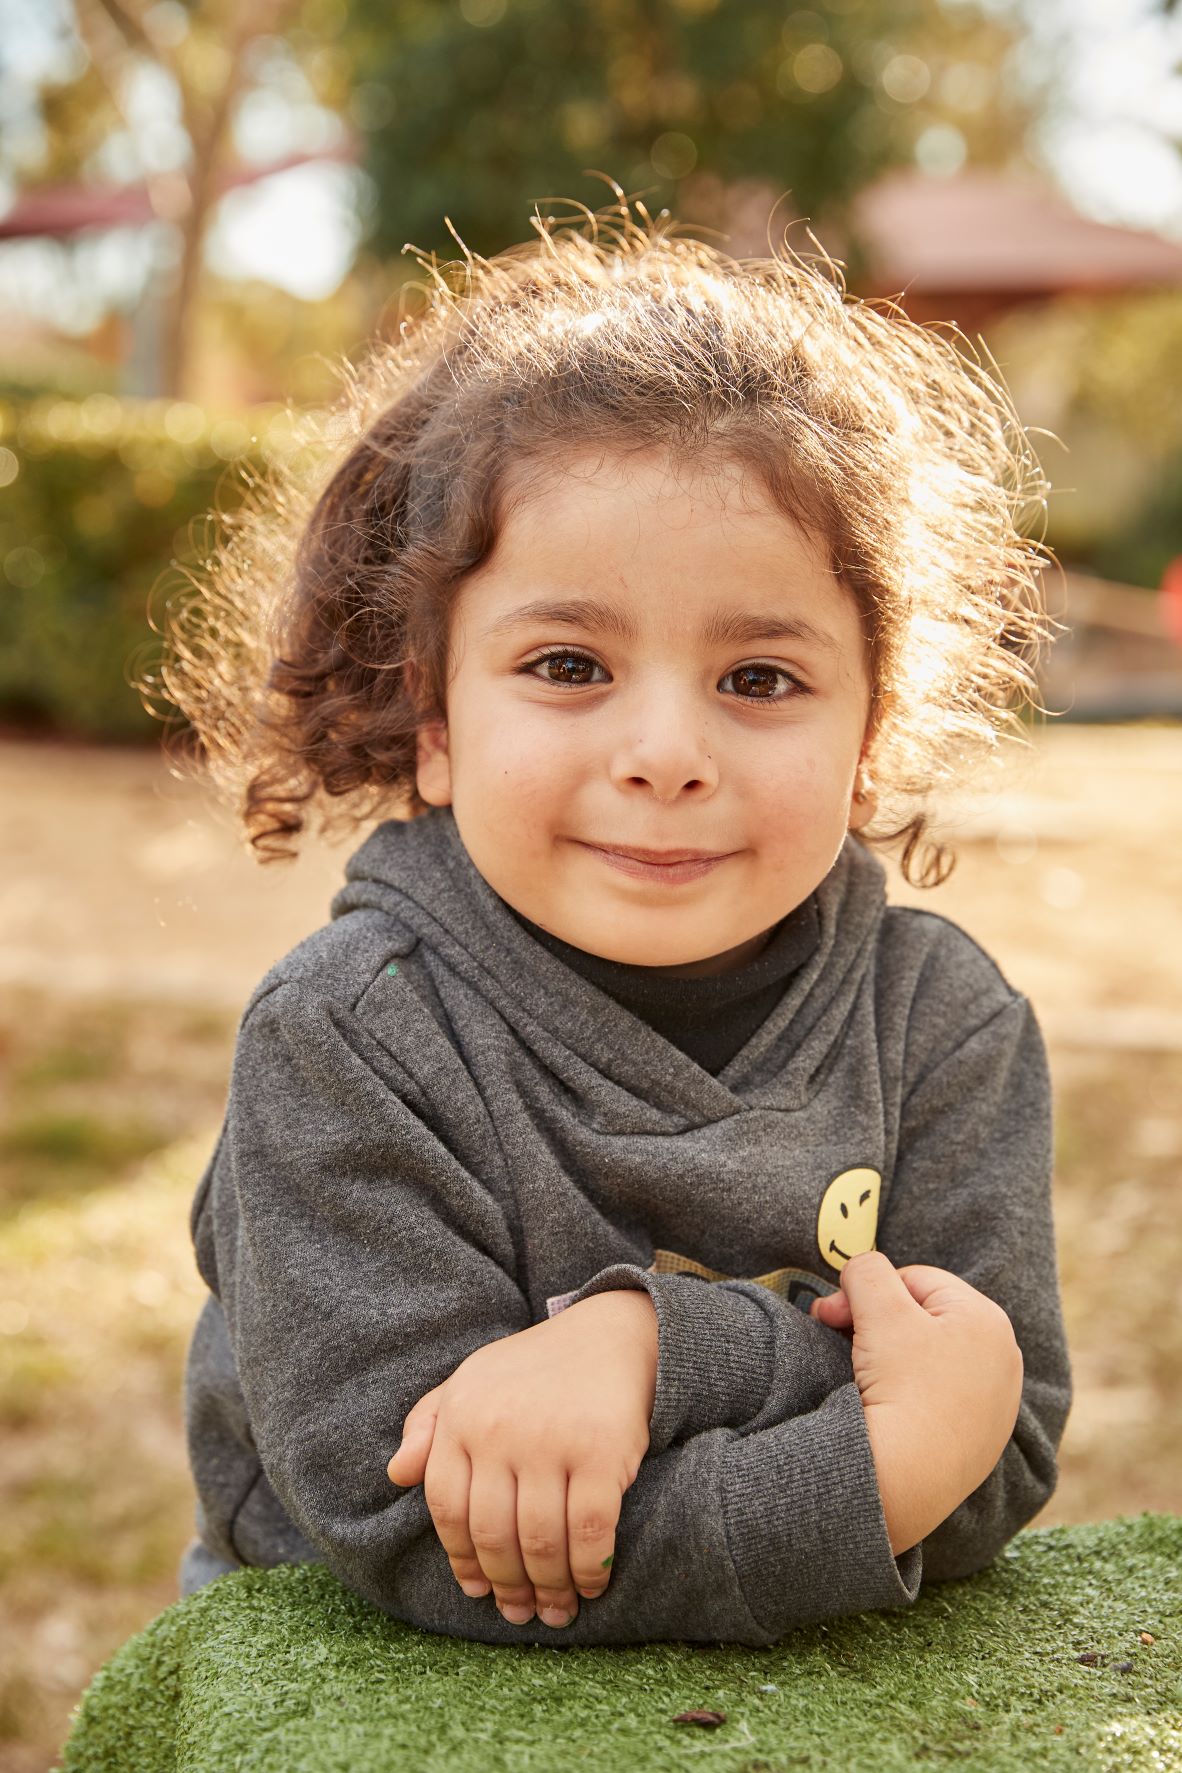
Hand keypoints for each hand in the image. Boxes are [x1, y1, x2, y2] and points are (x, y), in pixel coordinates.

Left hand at [386, 1289, 656, 1627]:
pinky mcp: (602, 1451)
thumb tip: (397, 1476)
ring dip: (549, 1589)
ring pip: (541, 1541)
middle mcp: (499, 1429)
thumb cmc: (534, 1370)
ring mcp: (551, 1440)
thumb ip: (428, 1426)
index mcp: (462, 1416)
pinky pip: (589, 1531)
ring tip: (556, 1609)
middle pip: (494, 1535)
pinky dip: (590, 1569)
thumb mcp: (472, 1383)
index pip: (447, 1508)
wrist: (611, 1334)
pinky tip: (592, 1584)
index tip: (478, 1589)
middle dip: (507, 1585)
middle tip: (520, 1611)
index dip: (461, 1558)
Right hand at [811, 1253, 1023, 1553]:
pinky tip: (887, 1409)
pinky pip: (937, 1397)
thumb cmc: (901, 1386)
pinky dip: (908, 1394)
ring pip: (928, 1357)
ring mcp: (996, 1403)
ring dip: (889, 1357)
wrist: (910, 1481)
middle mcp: (1004, 1357)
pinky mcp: (981, 1440)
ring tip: (863, 1377)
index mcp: (988, 1318)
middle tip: (837, 1340)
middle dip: (875, 1323)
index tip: (831, 1316)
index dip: (866, 1291)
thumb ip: (866, 1270)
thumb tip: (862, 1271)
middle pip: (923, 1318)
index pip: (914, 1279)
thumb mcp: (879, 1310)